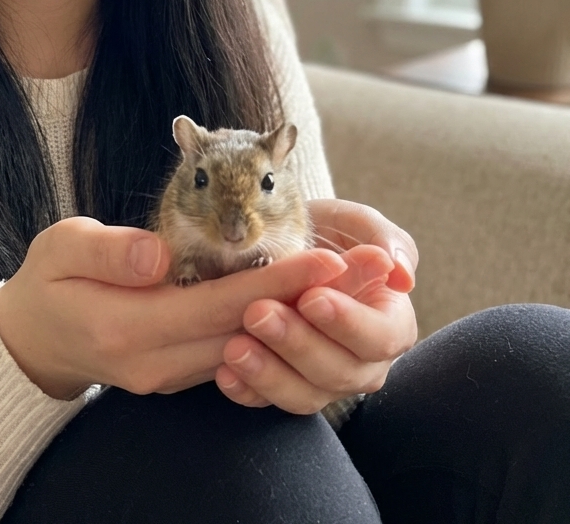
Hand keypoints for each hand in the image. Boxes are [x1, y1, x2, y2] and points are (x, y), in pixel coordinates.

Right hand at [0, 216, 347, 399]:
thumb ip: (110, 252)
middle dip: (313, 297)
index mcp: (127, 327)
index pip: (218, 305)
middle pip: (249, 330)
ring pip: (249, 345)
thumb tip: (160, 255)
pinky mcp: (176, 373)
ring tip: (358, 280)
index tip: (328, 256)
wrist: (31, 338)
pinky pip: (234, 352)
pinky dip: (275, 325)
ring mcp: (168, 375)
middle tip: (373, 267)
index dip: (276, 280)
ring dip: (304, 313)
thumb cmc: (48, 281)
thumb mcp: (62, 248)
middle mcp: (156, 362)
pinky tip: (308, 299)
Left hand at [214, 199, 418, 413]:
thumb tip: (399, 272)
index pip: (382, 337)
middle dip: (298, 343)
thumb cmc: (323, 232)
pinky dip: (246, 392)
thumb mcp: (350, 221)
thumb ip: (381, 237)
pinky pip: (267, 403)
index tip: (311, 298)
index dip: (349, 323)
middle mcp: (363, 361)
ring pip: (305, 395)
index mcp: (389, 322)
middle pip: (340, 371)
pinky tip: (224, 373)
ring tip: (235, 347)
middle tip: (258, 313)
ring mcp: (323, 381)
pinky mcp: (284, 389)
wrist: (276, 242)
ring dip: (269, 374)